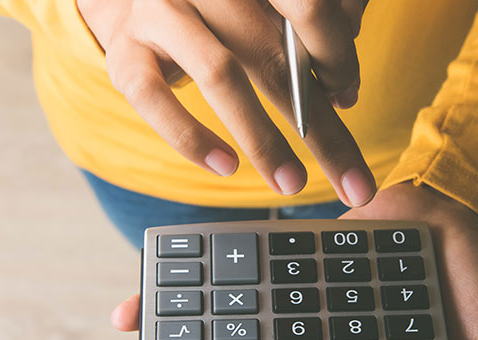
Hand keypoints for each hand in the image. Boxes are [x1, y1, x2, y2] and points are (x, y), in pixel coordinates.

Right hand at [77, 0, 375, 205]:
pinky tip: (225, 165)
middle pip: (274, 56)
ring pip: (220, 75)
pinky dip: (192, 137)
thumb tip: (345, 93)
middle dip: (319, 127)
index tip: (348, 96)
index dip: (335, 54)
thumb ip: (300, 39)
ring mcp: (161, 13)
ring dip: (263, 139)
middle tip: (351, 182)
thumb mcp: (256, 11)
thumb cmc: (211, 12)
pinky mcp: (125, 52)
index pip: (305, 8)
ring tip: (291, 183)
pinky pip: (155, 98)